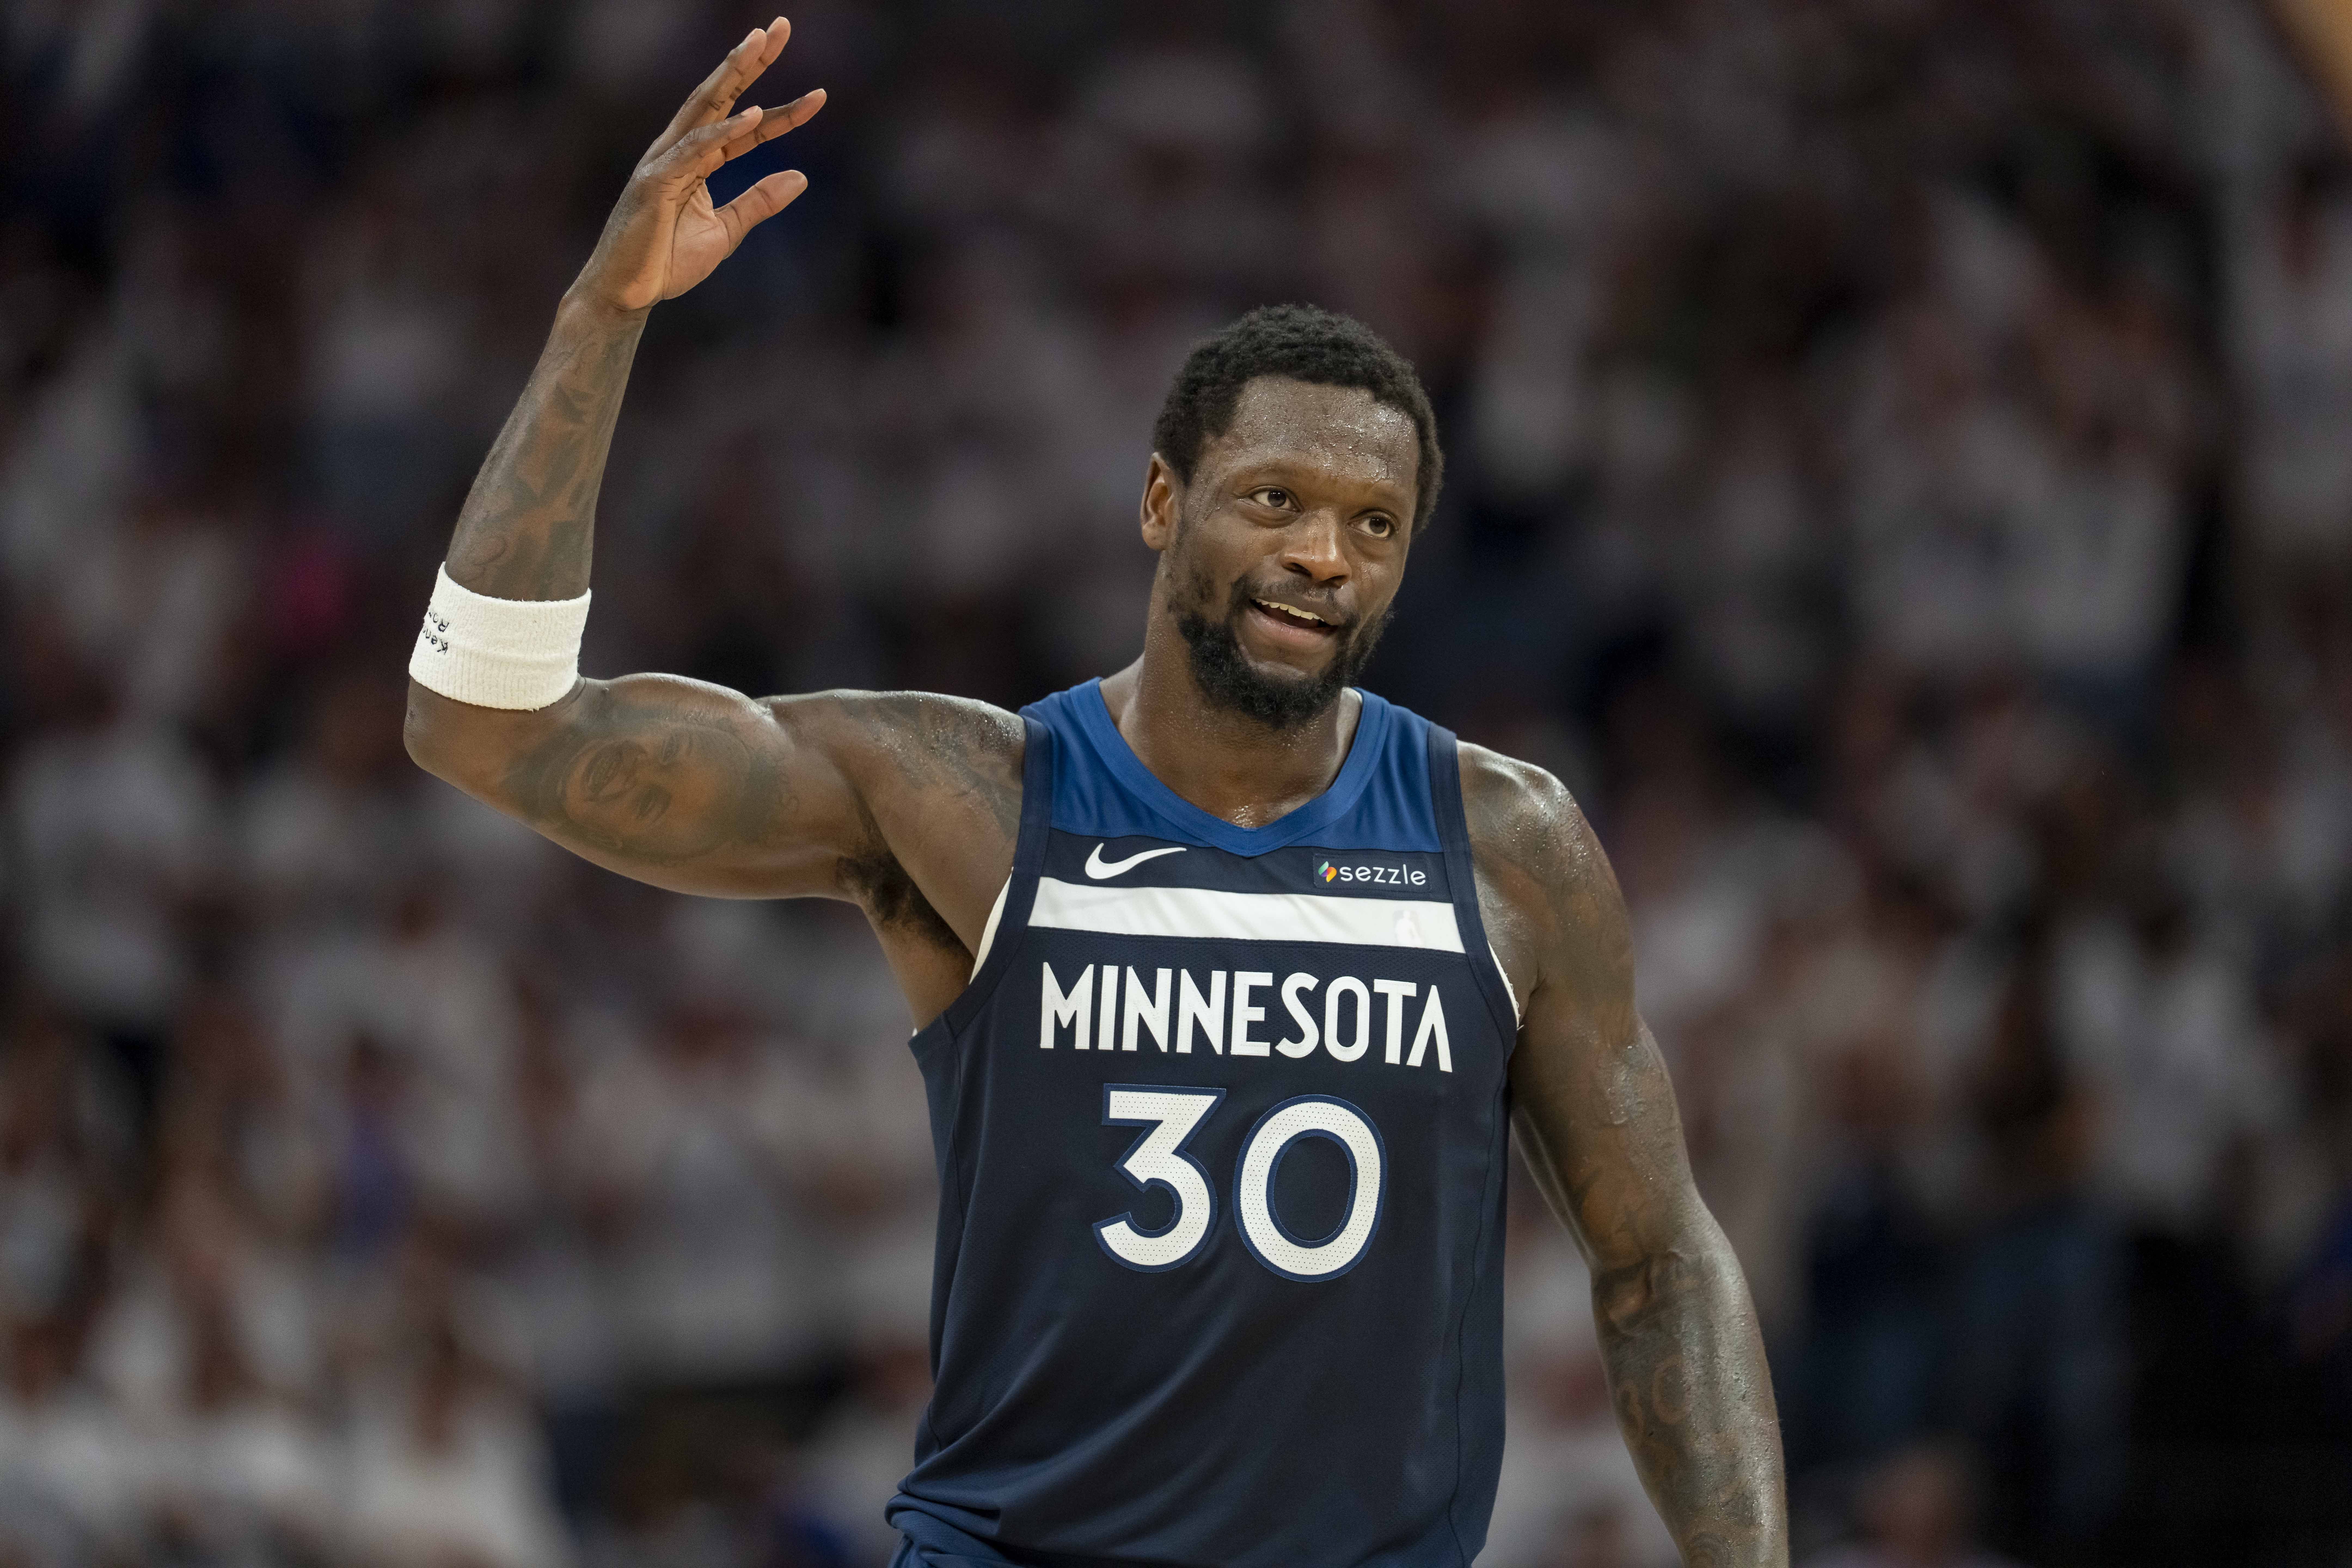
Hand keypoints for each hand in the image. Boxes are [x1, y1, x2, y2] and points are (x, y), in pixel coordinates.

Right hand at [571, 18, 825, 314]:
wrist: (628, 294)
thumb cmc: (667, 261)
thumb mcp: (726, 231)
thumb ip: (759, 202)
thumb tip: (801, 177)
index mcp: (699, 161)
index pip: (747, 128)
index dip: (783, 111)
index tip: (820, 96)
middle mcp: (680, 151)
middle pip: (720, 96)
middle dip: (749, 60)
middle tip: (779, 26)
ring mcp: (665, 162)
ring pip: (703, 108)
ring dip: (732, 73)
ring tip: (760, 43)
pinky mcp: (655, 182)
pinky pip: (694, 150)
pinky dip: (723, 131)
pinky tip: (752, 113)